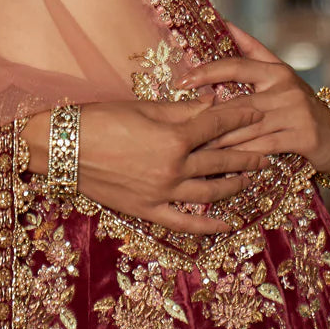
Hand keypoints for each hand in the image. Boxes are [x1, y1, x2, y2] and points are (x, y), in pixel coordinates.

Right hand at [23, 90, 267, 235]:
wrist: (63, 148)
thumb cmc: (100, 120)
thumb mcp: (143, 108)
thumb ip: (181, 110)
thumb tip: (211, 103)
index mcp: (175, 137)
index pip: (217, 124)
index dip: (239, 116)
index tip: (256, 110)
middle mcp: (174, 168)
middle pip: (221, 160)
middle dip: (247, 153)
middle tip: (266, 151)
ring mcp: (163, 193)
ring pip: (210, 192)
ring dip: (234, 185)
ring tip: (249, 179)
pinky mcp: (148, 210)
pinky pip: (185, 222)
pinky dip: (209, 225)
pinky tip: (227, 224)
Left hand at [174, 22, 329, 177]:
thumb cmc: (299, 104)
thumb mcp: (280, 74)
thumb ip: (252, 50)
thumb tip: (225, 22)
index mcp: (277, 71)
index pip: (236, 66)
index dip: (206, 72)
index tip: (181, 82)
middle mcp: (286, 88)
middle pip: (237, 104)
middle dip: (206, 119)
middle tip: (179, 129)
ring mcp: (296, 112)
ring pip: (247, 128)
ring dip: (218, 142)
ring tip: (193, 150)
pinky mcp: (303, 137)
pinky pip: (263, 147)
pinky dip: (242, 156)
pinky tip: (225, 164)